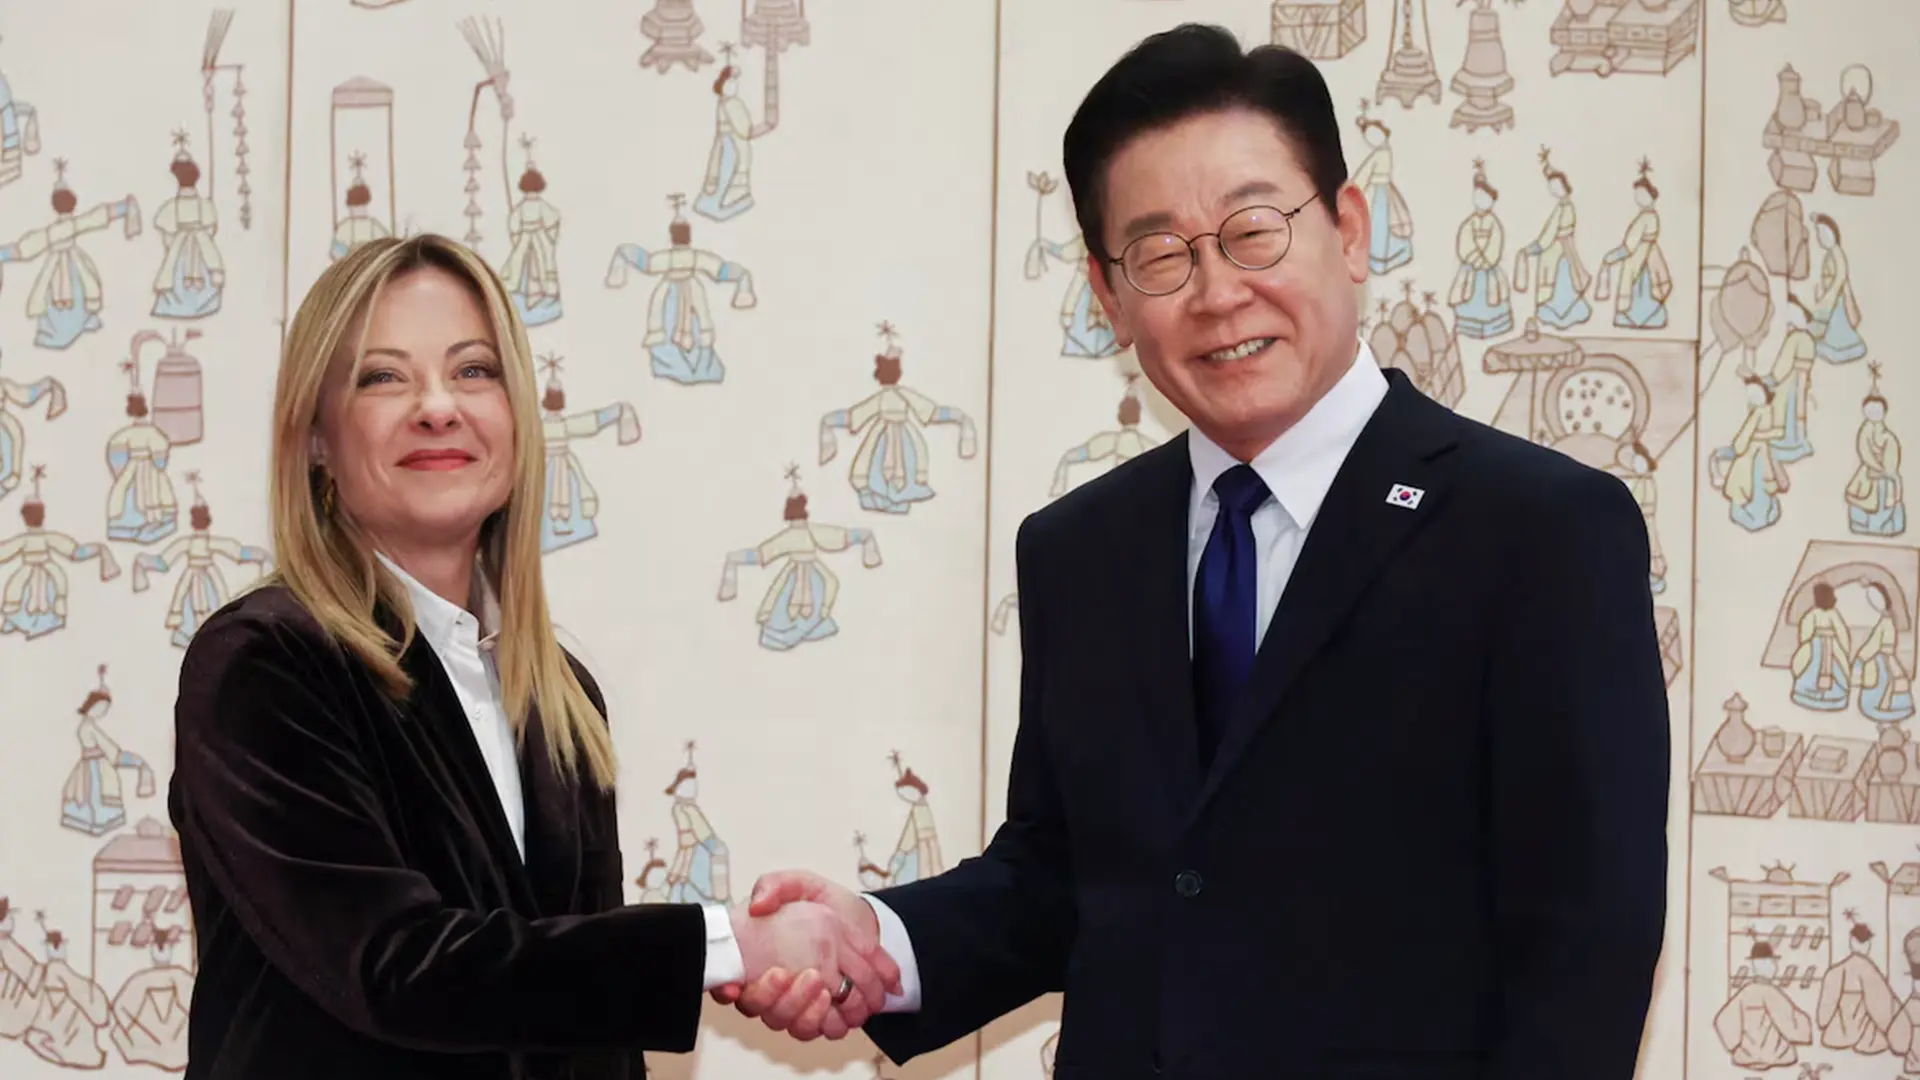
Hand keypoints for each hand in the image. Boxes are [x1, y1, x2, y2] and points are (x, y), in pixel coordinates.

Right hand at [713, 871, 898, 1039]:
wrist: (861, 918)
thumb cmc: (822, 903)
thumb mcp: (798, 884)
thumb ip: (774, 886)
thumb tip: (757, 905)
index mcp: (755, 962)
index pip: (728, 986)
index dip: (725, 992)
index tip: (735, 988)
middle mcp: (774, 992)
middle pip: (767, 1013)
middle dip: (784, 1001)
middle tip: (808, 976)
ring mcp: (800, 1007)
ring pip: (796, 1027)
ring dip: (809, 1014)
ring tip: (825, 991)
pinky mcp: (827, 1014)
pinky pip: (826, 1030)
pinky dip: (835, 1021)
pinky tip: (844, 1006)